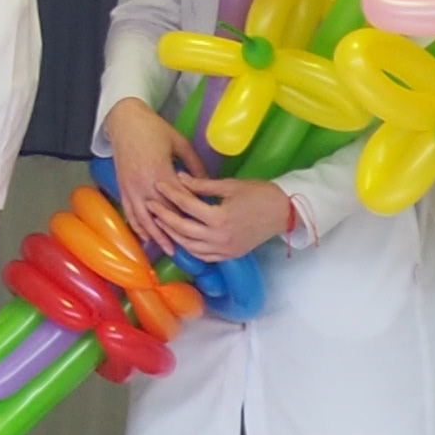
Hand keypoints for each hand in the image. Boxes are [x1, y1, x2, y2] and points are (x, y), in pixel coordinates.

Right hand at [103, 99, 195, 245]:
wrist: (125, 120)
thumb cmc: (154, 129)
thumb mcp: (180, 144)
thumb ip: (195, 166)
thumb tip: (208, 184)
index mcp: (161, 172)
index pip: (180, 201)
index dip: (193, 215)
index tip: (207, 227)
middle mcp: (144, 184)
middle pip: (162, 214)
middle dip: (176, 233)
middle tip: (192, 248)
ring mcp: (131, 187)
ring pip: (144, 218)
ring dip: (157, 236)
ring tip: (169, 250)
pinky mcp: (122, 187)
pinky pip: (130, 212)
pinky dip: (138, 226)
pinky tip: (146, 237)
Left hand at [153, 172, 294, 262]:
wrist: (284, 212)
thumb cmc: (259, 194)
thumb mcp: (229, 185)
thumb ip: (202, 185)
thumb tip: (179, 178)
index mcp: (219, 218)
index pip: (187, 206)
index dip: (170, 194)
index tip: (158, 185)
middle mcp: (219, 238)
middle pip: (182, 229)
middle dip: (164, 216)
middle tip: (150, 204)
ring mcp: (225, 250)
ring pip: (190, 247)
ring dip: (173, 234)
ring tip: (161, 221)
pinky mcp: (229, 255)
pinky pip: (203, 256)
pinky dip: (189, 248)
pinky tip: (181, 237)